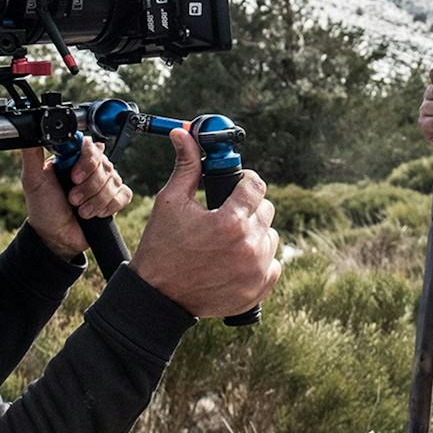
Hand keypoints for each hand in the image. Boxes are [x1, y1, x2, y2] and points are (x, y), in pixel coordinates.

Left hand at [22, 138, 131, 260]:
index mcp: (74, 158)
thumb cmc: (44, 208)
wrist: (55, 237)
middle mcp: (92, 167)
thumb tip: (30, 131)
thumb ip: (32, 154)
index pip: (90, 146)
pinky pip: (123, 195)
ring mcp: (105, 182)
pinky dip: (109, 206)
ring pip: (114, 182)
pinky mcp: (115, 198)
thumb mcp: (33, 179)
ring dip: (95, 200)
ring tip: (81, 210)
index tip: (73, 177)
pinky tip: (95, 213)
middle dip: (88, 187)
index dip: (86, 161)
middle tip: (72, 199)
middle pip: (104, 165)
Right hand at [128, 126, 281, 318]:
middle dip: (248, 208)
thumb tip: (183, 135)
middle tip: (225, 216)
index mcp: (231, 221)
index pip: (256, 185)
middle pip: (266, 210)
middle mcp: (249, 246)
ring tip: (228, 240)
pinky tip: (236, 259)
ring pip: (270, 236)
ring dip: (254, 234)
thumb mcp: (171, 203)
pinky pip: (273, 264)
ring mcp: (257, 270)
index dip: (245, 182)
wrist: (158, 297)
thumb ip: (187, 167)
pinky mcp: (259, 289)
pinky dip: (259, 260)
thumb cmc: (162, 247)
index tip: (236, 186)